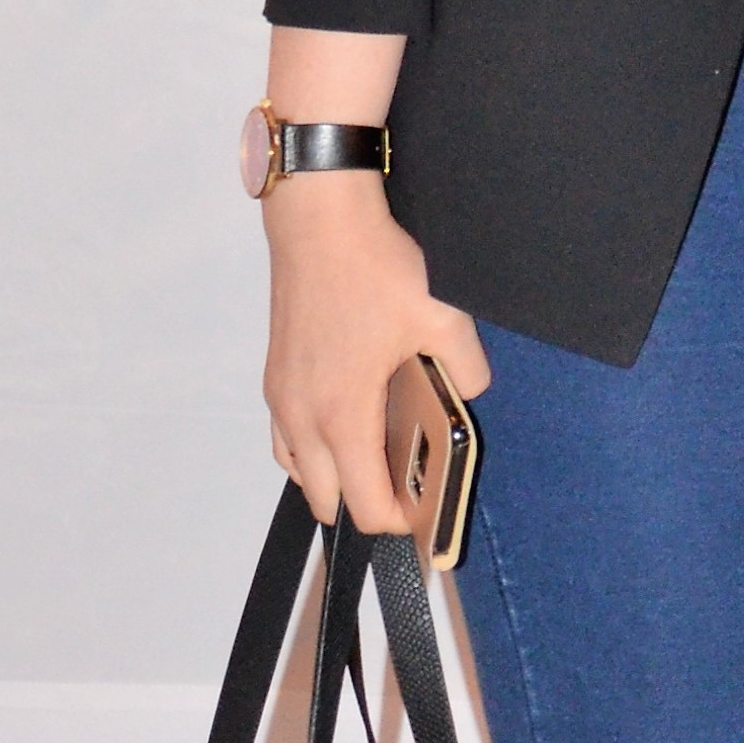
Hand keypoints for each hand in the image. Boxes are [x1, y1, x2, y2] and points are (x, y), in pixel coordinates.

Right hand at [262, 175, 491, 534]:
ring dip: (332, 480)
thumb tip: (468, 392)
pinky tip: (342, 427)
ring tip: (373, 464)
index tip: (420, 519)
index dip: (395, 521)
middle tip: (402, 493)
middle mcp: (303, 415)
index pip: (363, 502)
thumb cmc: (371, 266)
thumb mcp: (441, 317)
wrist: (319, 220)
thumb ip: (465, 368)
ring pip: (298, 470)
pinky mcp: (275, 375)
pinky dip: (309, 450)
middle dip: (362, 506)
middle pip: (324, 499)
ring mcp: (282, 396)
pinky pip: (285, 437)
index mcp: (343, 414)